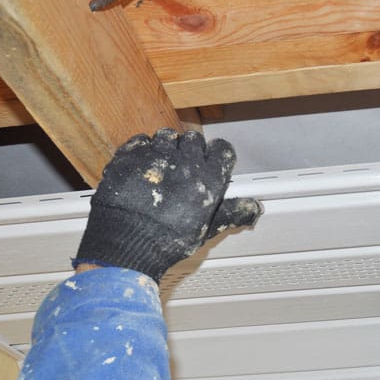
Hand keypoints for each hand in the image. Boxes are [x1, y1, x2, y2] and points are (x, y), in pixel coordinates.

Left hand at [73, 128, 261, 281]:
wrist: (126, 244)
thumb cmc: (166, 240)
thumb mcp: (206, 229)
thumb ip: (231, 213)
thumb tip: (252, 209)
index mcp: (208, 178)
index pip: (222, 150)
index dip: (219, 156)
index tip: (214, 162)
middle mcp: (184, 161)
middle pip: (195, 140)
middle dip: (193, 150)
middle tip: (187, 166)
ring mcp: (155, 156)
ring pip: (168, 136)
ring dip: (169, 146)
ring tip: (164, 163)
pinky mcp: (129, 156)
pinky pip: (141, 140)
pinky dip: (143, 149)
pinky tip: (143, 165)